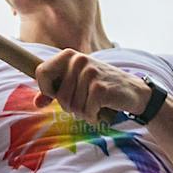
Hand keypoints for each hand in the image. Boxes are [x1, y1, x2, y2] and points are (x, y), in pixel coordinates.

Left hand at [33, 50, 151, 125]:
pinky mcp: (100, 88)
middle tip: (84, 104)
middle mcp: (77, 60)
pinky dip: (93, 117)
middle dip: (70, 107)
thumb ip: (55, 91)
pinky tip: (101, 110)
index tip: (57, 96)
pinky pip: (86, 112)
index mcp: (68, 55)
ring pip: (72, 106)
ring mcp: (89, 73)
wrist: (136, 92)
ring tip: (94, 106)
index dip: (46, 90)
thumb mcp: (77, 82)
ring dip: (83, 113)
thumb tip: (36, 103)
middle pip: (58, 96)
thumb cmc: (102, 86)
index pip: (41, 72)